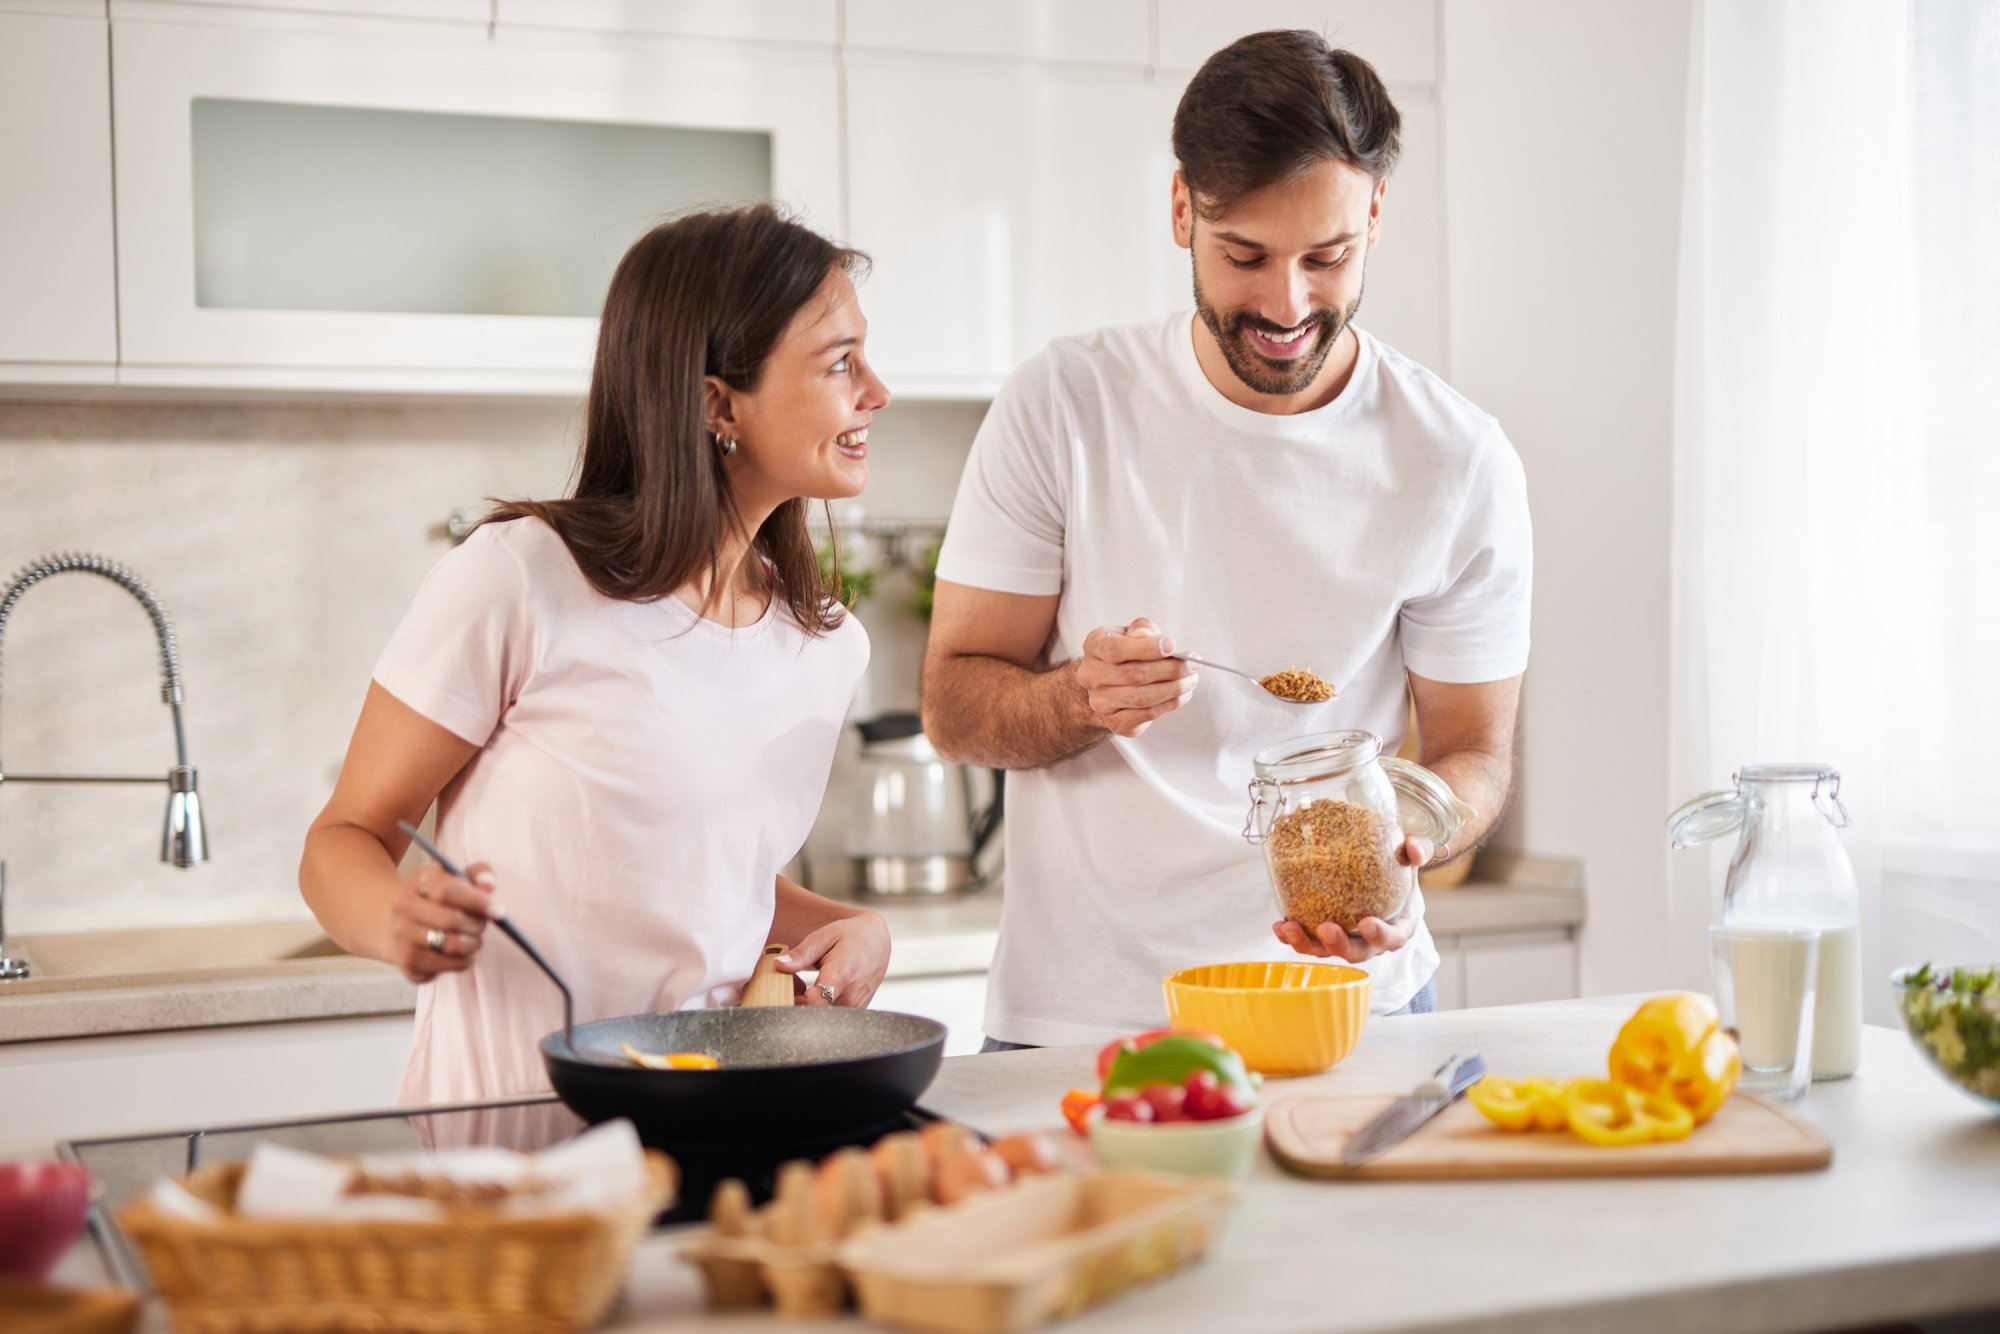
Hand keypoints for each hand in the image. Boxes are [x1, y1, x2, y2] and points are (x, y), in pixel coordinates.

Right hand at [390, 860, 495, 983]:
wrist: (405, 925)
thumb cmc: (442, 898)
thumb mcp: (459, 878)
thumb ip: (480, 874)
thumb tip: (489, 885)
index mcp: (417, 880)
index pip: (447, 891)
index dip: (477, 901)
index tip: (497, 910)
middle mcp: (403, 907)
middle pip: (453, 920)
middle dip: (477, 924)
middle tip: (482, 924)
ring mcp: (402, 936)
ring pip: (453, 945)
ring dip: (474, 943)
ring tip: (474, 937)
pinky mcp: (408, 962)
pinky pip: (452, 964)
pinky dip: (466, 959)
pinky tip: (462, 951)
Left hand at [774, 911, 889, 1007]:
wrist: (877, 942)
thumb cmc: (850, 936)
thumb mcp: (824, 936)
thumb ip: (801, 954)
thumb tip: (779, 965)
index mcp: (841, 976)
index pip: (814, 1003)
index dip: (794, 1000)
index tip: (786, 988)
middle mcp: (850, 996)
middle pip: (813, 1013)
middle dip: (796, 1003)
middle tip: (792, 984)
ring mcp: (855, 1007)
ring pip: (820, 1018)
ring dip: (806, 1007)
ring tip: (804, 986)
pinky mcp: (855, 1012)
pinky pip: (831, 1017)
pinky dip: (818, 1009)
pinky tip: (816, 993)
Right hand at [1075, 618, 1197, 737]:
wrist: (1113, 683)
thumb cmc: (1128, 651)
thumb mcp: (1133, 632)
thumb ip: (1143, 629)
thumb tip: (1161, 642)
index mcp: (1093, 646)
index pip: (1113, 649)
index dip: (1145, 648)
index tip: (1172, 645)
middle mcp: (1090, 675)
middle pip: (1132, 674)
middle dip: (1170, 670)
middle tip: (1193, 665)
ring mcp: (1100, 702)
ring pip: (1142, 698)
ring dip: (1174, 689)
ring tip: (1192, 680)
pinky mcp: (1115, 722)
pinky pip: (1146, 714)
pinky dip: (1170, 704)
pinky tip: (1183, 694)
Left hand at [1273, 836, 1431, 961]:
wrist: (1382, 872)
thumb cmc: (1398, 868)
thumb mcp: (1411, 856)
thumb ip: (1417, 851)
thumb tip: (1415, 851)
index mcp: (1398, 925)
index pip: (1394, 938)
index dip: (1381, 935)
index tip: (1367, 923)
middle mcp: (1372, 940)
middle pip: (1357, 952)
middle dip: (1340, 944)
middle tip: (1326, 929)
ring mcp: (1347, 939)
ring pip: (1327, 951)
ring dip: (1307, 944)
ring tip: (1289, 928)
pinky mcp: (1325, 936)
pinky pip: (1309, 941)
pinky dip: (1293, 937)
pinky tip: (1280, 925)